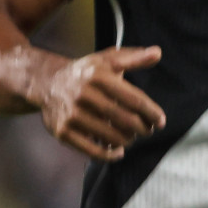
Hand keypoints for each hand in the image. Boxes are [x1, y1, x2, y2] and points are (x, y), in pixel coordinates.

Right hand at [33, 45, 165, 161]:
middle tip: (147, 130)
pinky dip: (108, 154)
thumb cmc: (86, 73)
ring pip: (110, 136)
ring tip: (132, 136)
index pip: (134, 99)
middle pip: (124, 119)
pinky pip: (91, 149)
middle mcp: (83, 95)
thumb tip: (158, 53)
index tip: (160, 121)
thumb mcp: (108, 59)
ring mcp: (71, 115)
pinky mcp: (62, 131)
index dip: (151, 113)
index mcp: (98, 76)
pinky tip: (118, 151)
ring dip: (127, 140)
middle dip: (142, 128)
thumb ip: (134, 57)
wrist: (47, 83)